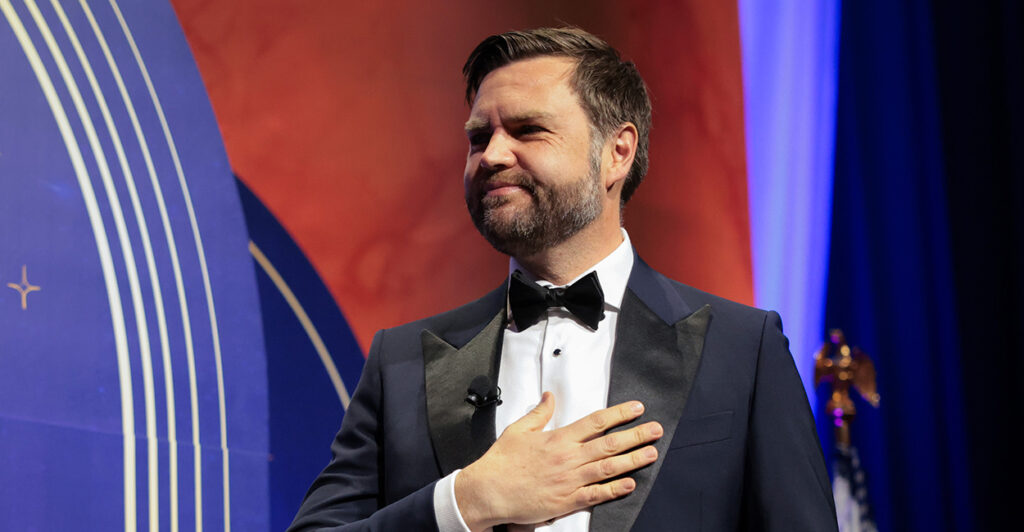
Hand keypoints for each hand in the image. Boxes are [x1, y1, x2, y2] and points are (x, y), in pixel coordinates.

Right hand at [454, 392, 662, 529]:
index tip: (636, 409)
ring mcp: (569, 481)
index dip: (620, 414)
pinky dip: (614, 489)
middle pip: (609, 444)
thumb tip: (550, 397)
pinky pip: (595, 494)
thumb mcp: (519, 429)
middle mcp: (568, 458)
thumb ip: (539, 412)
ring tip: (650, 453)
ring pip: (608, 468)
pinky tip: (629, 483)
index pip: (596, 422)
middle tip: (655, 430)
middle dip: (636, 436)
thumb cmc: (502, 462)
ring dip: (632, 460)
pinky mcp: (566, 501)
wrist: (488, 491)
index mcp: (558, 438)